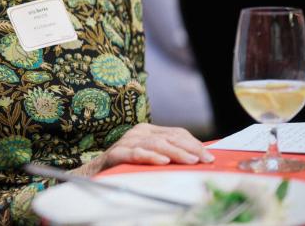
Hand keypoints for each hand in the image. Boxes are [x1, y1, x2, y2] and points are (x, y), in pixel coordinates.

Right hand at [74, 123, 214, 176]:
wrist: (95, 174)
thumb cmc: (127, 167)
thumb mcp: (150, 157)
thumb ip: (168, 154)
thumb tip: (198, 160)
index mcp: (147, 131)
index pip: (176, 133)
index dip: (194, 144)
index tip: (209, 157)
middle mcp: (138, 133)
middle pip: (168, 137)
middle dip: (189, 148)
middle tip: (205, 160)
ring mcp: (127, 142)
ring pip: (155, 144)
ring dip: (175, 152)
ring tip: (190, 161)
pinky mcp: (116, 153)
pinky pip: (136, 153)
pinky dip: (150, 157)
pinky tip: (163, 162)